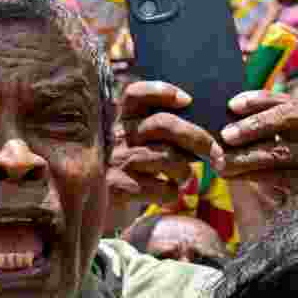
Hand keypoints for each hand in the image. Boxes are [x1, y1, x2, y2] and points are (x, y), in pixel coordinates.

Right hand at [108, 81, 224, 204]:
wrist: (83, 206)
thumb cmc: (118, 171)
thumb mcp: (124, 144)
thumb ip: (148, 131)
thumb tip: (194, 125)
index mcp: (118, 120)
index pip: (135, 94)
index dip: (160, 90)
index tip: (187, 99)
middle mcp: (116, 136)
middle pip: (164, 124)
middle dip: (196, 136)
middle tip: (214, 151)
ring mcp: (116, 161)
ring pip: (169, 158)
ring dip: (185, 171)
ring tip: (184, 178)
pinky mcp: (119, 187)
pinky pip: (163, 188)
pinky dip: (173, 193)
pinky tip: (168, 193)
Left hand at [219, 90, 297, 212]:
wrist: (292, 222)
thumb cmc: (269, 179)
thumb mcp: (261, 152)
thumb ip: (248, 136)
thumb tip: (218, 121)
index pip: (286, 102)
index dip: (259, 99)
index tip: (231, 105)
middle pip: (289, 117)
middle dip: (253, 123)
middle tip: (225, 135)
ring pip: (281, 151)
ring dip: (244, 156)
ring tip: (218, 162)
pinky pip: (282, 177)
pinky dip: (252, 175)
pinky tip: (231, 176)